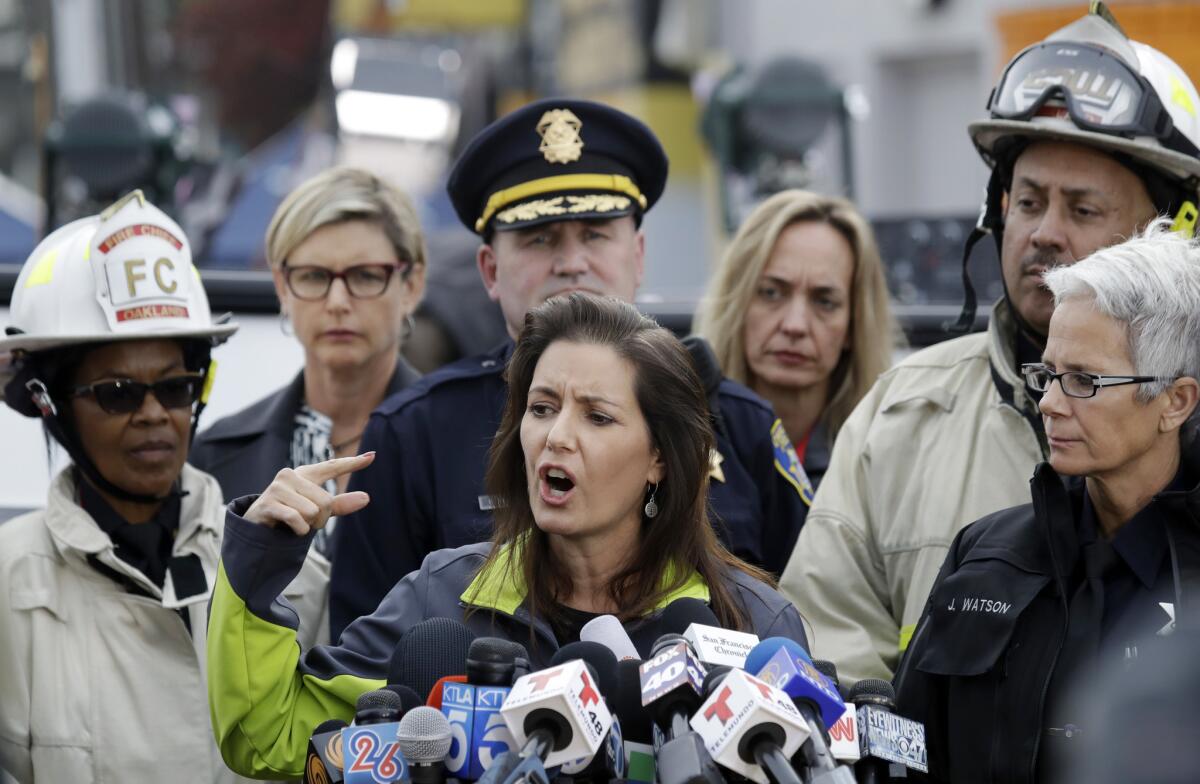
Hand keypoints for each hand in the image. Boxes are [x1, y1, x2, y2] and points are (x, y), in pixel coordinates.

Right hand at [244, 452, 374, 535]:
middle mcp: (291, 476)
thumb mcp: (317, 510)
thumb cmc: (289, 515)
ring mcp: (278, 488)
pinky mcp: (268, 503)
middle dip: (320, 519)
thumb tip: (367, 498)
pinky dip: (299, 530)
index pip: (332, 467)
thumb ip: (340, 504)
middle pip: (326, 502)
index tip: (372, 456)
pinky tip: (288, 529)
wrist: (256, 528)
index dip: (352, 463)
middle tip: (304, 521)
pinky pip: (298, 520)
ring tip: (293, 523)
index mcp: (305, 474)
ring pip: (313, 512)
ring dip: (308, 526)